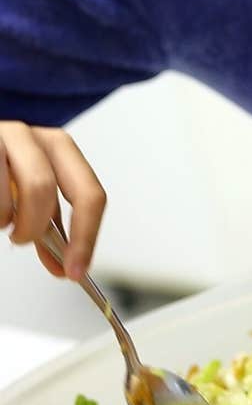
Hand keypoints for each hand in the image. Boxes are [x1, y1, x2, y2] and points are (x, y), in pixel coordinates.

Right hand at [0, 121, 105, 279]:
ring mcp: (3, 135)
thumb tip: (63, 265)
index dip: (84, 238)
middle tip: (25, 242)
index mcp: (58, 150)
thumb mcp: (27, 196)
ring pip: (16, 188)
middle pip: (46, 187)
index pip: (89, 195)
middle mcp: (33, 137)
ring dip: (8, 217)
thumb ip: (47, 227)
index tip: (76, 269)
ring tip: (3, 222)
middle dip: (35, 225)